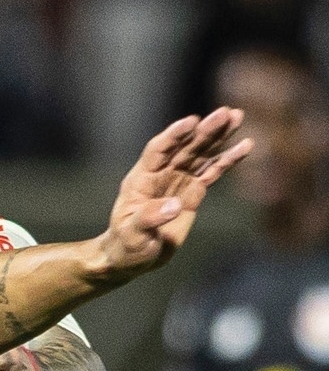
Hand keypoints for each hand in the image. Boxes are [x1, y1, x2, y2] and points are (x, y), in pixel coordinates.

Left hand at [96, 109, 252, 279]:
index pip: (158, 151)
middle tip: (227, 113)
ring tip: (237, 116)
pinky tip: (245, 146)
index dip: (174, 136)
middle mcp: (161, 175)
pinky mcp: (193, 192)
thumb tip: (175, 205)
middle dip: (205, 130)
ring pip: (201, 154)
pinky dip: (228, 160)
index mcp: (140, 180)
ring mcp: (178, 181)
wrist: (133, 258)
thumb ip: (149, 218)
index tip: (192, 121)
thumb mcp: (132, 235)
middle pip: (185, 147)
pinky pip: (213, 172)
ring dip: (219, 137)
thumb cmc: (125, 246)